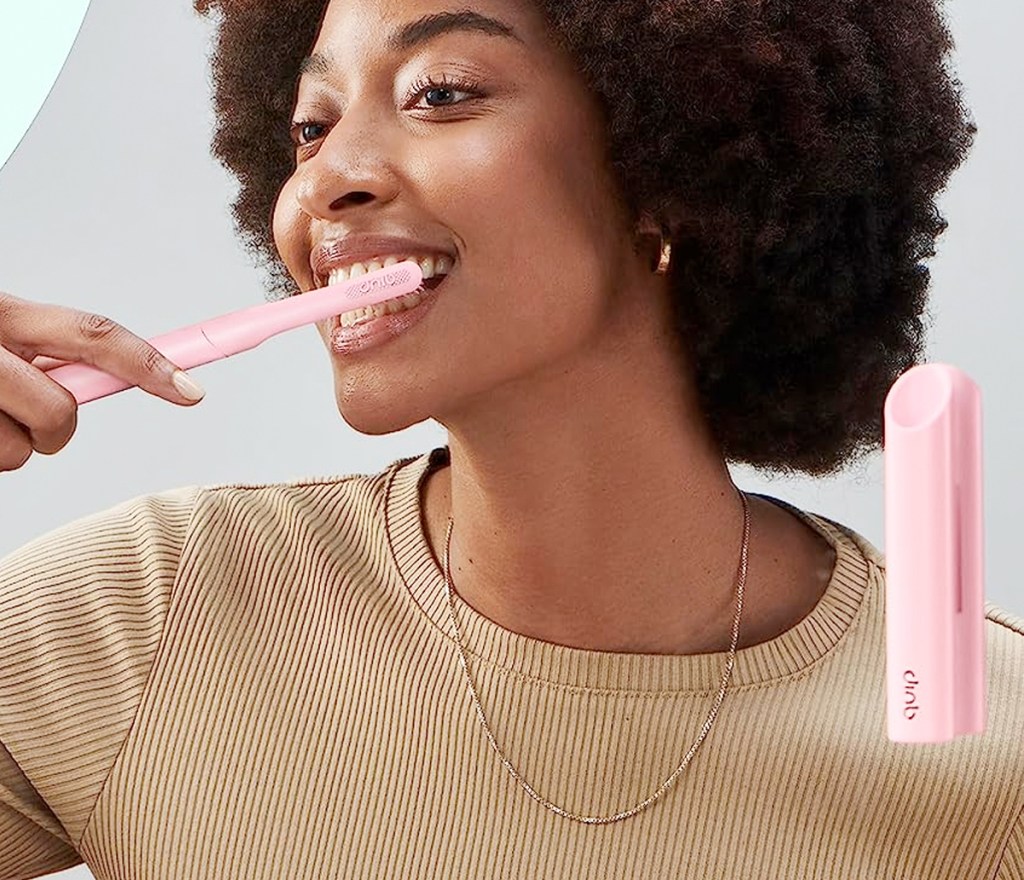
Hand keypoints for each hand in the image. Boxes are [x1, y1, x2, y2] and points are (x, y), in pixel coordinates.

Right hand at [0, 291, 204, 472]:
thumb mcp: (4, 337)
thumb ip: (48, 350)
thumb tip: (115, 373)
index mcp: (6, 314)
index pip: (92, 334)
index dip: (147, 363)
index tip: (191, 388)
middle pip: (60, 408)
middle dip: (57, 428)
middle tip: (27, 417)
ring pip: (24, 448)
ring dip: (13, 444)